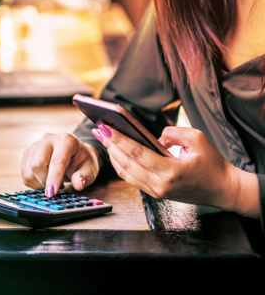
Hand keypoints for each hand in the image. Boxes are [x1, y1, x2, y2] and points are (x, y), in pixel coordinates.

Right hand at [21, 132, 100, 196]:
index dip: (54, 178)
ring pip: (29, 171)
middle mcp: (48, 139)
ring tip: (54, 182)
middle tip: (59, 187)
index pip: (57, 161)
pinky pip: (25, 174)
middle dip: (45, 181)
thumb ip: (84, 176)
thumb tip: (78, 184)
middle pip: (37, 164)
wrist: (75, 153)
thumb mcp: (90, 169)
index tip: (51, 193)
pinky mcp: (27, 154)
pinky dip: (34, 183)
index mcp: (66, 140)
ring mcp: (35, 145)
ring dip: (40, 183)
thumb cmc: (82, 161)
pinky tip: (45, 180)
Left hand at [92, 124, 258, 216]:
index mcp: (170, 171)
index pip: (137, 153)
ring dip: (113, 155)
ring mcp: (156, 191)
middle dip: (110, 145)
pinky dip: (121, 165)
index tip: (106, 127)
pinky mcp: (155, 193)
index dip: (119, 140)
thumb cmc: (212, 163)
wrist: (222, 189)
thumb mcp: (198, 139)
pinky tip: (116, 152)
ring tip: (104, 138)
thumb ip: (174, 133)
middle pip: (126, 164)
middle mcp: (160, 184)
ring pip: (125, 173)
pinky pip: (131, 178)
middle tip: (99, 129)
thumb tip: (155, 137)